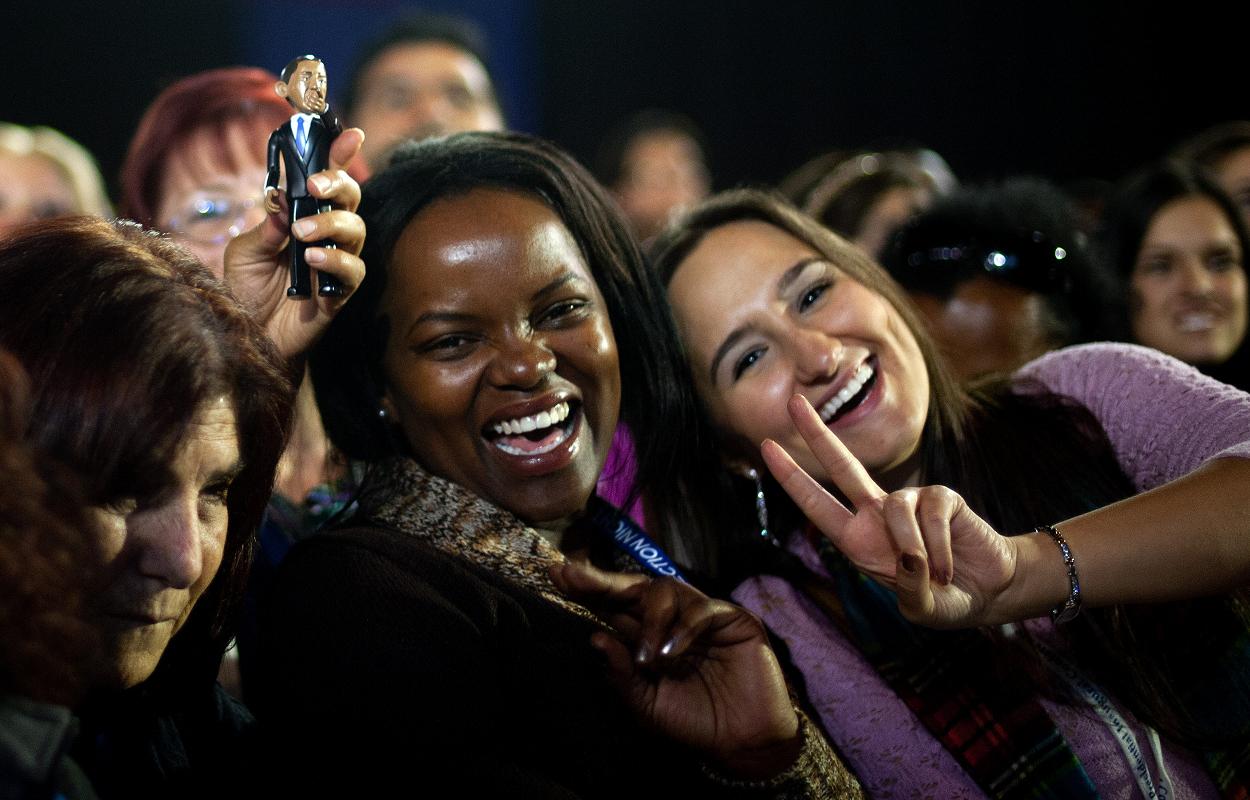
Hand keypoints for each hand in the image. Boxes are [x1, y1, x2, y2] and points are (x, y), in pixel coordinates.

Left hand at [224, 128, 366, 360]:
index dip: (339, 155)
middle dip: (338, 184)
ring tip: (302, 233)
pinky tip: (312, 260)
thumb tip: (282, 200)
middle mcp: (325, 236)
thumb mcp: (244, 250)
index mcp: (302, 217)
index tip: (350, 134)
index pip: (326, 181)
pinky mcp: (339, 294)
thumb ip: (266, 225)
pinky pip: (352, 271)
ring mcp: (335, 264)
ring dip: (331, 224)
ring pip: (355, 231)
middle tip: (314, 186)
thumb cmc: (245, 290)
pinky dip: (335, 261)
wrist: (245, 335)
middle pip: (350, 199)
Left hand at [550, 561, 801, 778]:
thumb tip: (595, 637)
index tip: (557, 575)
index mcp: (645, 635)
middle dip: (601, 581)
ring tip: (648, 656)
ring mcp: (700, 614)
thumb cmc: (694, 721)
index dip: (587, 589)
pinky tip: (672, 654)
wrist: (742, 741)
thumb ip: (622, 674)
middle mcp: (669, 619)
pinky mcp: (731, 619)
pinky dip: (683, 630)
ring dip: (649, 619)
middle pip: (632, 587)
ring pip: (666, 590)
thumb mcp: (646, 704)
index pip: (611, 605)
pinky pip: (702, 610)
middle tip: (573, 576)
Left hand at [761, 394, 1017, 628]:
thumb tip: (909, 556)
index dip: (791, 476)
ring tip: (937, 576)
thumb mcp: (921, 609)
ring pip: (896, 510)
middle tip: (794, 402)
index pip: (817, 503)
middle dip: (818, 435)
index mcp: (857, 540)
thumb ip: (910, 591)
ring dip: (916, 551)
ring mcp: (909, 502)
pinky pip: (931, 515)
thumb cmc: (946, 599)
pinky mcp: (941, 497)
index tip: (766, 446)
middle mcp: (877, 515)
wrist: (990, 591)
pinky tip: (949, 566)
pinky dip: (939, 548)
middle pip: (843, 466)